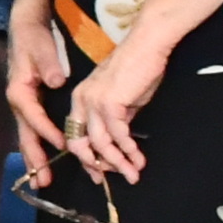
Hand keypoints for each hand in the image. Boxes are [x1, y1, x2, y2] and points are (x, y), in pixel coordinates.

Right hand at [4, 0, 64, 185]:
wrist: (25, 27)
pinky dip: (39, 148)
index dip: (48, 132)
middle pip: (26, 135)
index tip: (65, 145)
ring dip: (35, 159)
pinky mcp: (30, 106)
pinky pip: (33, 131)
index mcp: (19, 91)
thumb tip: (55, 80)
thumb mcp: (41, 47)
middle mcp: (18, 102)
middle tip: (43, 181)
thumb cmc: (33, 38)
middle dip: (35, 159)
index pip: (34, 117)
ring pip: (28, 136)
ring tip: (42, 180)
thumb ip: (48, 65)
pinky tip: (45, 161)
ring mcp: (23, 106)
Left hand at [62, 28, 170, 184]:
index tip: (99, 172)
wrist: (147, 46)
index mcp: (80, 99)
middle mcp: (81, 101)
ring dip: (118, 162)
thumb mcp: (122, 98)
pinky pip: (117, 135)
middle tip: (116, 176)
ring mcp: (93, 102)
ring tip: (134, 173)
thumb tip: (120, 140)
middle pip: (79, 144)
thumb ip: (116, 118)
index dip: (86, 157)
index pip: (74, 135)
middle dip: (97, 165)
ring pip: (100, 143)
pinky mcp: (110, 102)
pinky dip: (128, 150)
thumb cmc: (137, 68)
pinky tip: (138, 157)